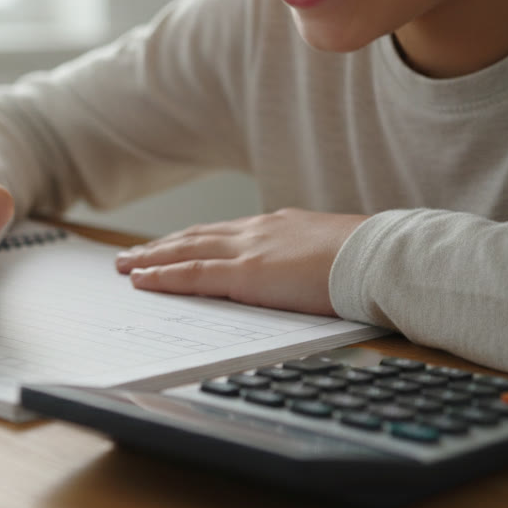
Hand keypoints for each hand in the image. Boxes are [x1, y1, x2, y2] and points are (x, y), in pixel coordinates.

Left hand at [115, 208, 367, 315]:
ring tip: (125, 266)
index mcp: (279, 226)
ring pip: (185, 252)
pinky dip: (162, 276)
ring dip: (151, 259)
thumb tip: (307, 272)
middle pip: (196, 237)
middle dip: (161, 247)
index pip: (225, 232)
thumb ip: (309, 260)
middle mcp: (257, 231)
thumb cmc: (371, 261)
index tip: (172, 245)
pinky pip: (192, 275)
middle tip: (132, 254)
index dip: (194, 239)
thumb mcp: (334, 254)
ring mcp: (249, 250)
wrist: (382, 257)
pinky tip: (141, 280)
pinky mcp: (246, 274)